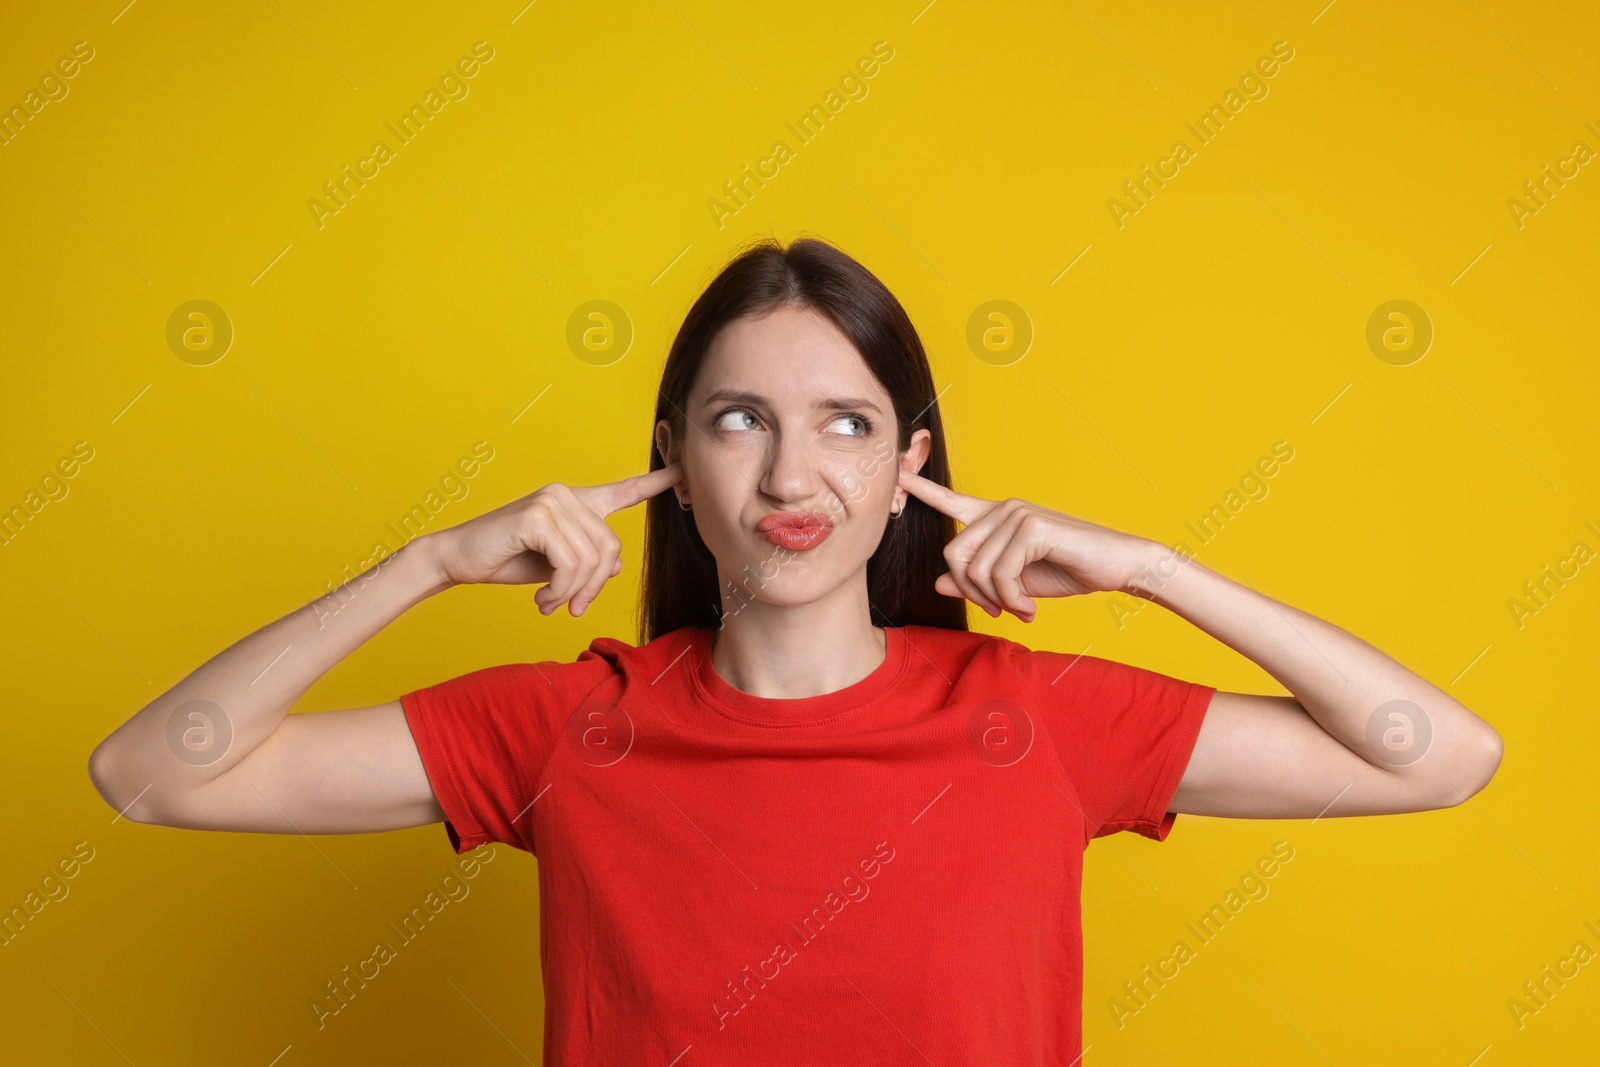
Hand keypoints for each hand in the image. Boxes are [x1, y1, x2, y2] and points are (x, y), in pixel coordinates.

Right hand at [425, 464, 681, 616]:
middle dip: (595, 588)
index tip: (683, 472)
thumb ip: (587, 561)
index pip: (623, 490)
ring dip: (574, 594)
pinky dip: (560, 591)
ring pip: (592, 560)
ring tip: (552, 604)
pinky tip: (542, 599)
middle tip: (573, 608)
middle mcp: (568, 495)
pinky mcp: (537, 515)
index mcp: (577, 503)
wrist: (459, 559)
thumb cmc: (508, 560)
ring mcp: (553, 501)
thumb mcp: (556, 566)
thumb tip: (616, 567)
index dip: (656, 483)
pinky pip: (570, 564)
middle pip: (612, 549)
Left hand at [898, 468, 1159, 621]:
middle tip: (999, 610)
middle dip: (972, 592)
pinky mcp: (1031, 526)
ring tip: (1020, 608)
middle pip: (953, 555)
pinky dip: (1011, 599)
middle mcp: (1002, 509)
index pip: (950, 502)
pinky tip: (1029, 607)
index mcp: (995, 519)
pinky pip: (1000, 573)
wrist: (1117, 566)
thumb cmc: (1067, 571)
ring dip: (996, 600)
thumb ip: (976, 582)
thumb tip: (938, 582)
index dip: (920, 489)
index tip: (895, 472)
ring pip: (975, 569)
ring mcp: (1016, 514)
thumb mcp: (1013, 584)